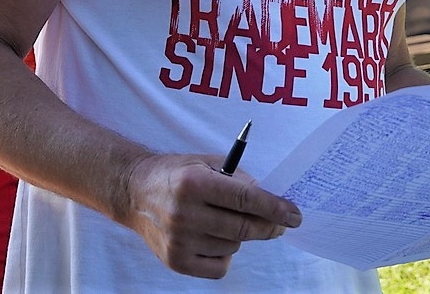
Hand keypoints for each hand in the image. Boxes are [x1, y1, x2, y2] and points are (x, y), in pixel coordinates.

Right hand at [121, 153, 301, 278]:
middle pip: (244, 227)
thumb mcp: (206, 163)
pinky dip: (225, 254)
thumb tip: (271, 202)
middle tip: (281, 223)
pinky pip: (220, 266)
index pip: (246, 199)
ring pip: (234, 245)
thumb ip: (238, 179)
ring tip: (222, 220)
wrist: (134, 193)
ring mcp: (179, 240)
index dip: (275, 208)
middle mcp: (184, 213)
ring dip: (239, 235)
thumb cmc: (177, 175)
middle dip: (269, 226)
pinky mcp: (176, 261)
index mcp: (193, 183)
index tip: (294, 215)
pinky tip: (213, 238)